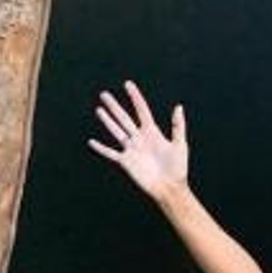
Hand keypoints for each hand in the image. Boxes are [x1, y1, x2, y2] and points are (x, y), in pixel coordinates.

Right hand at [89, 80, 187, 201]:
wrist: (170, 188)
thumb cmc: (178, 168)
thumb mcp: (180, 145)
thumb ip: (177, 126)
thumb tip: (178, 106)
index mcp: (152, 132)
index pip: (141, 110)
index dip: (135, 97)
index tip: (128, 84)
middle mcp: (140, 138)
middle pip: (124, 118)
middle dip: (114, 106)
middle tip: (104, 94)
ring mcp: (132, 149)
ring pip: (116, 131)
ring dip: (107, 121)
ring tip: (99, 109)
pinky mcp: (126, 162)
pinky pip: (111, 153)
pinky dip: (101, 148)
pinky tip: (92, 142)